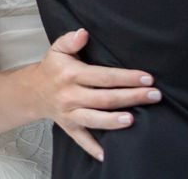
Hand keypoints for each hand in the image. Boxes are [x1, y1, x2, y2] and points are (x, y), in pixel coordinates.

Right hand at [29, 28, 160, 161]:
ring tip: (133, 120)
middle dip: (131, 97)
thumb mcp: (57, 49)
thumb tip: (83, 33)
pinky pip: (82, 140)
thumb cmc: (52, 69)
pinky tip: (108, 155)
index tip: (147, 78)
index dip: (126, 77)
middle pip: (105, 98)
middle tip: (154, 95)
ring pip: (94, 119)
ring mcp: (70, 113)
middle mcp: (71, 95)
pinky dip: (94, 149)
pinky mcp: (69, 127)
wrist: (33, 92)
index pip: (103, 76)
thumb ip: (70, 39)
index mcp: (72, 74)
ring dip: (114, 121)